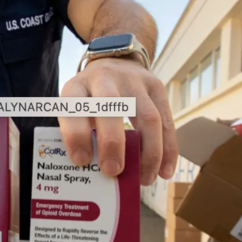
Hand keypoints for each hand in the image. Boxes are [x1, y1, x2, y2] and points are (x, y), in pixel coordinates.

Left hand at [59, 57, 177, 184]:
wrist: (115, 63)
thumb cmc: (91, 98)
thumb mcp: (76, 109)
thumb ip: (82, 134)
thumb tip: (93, 172)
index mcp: (77, 87)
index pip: (73, 108)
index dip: (76, 135)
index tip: (82, 161)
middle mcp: (104, 79)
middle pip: (110, 107)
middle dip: (113, 142)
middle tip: (113, 171)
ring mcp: (133, 81)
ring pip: (147, 117)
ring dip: (148, 153)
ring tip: (145, 179)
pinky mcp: (156, 87)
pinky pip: (166, 121)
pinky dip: (167, 149)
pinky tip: (164, 171)